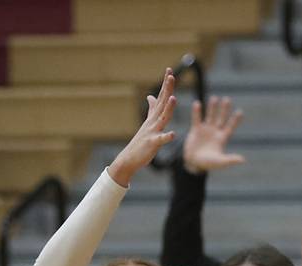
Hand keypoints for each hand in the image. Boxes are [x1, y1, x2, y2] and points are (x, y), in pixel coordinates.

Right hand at [108, 69, 176, 186]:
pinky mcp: (152, 144)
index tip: (170, 70)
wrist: (128, 159)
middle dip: (167, 89)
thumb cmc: (140, 142)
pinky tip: (173, 134)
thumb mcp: (147, 123)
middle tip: (171, 75)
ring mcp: (152, 132)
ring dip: (168, 109)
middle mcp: (153, 122)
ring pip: (162, 118)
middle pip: (162, 103)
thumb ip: (152, 109)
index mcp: (154, 117)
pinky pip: (160, 140)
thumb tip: (151, 96)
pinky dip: (166, 137)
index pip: (162, 97)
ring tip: (173, 98)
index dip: (166, 84)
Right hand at [183, 96, 244, 173]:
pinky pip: (197, 119)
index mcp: (222, 138)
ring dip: (212, 108)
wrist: (194, 163)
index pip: (230, 127)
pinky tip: (197, 103)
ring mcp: (206, 130)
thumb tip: (243, 160)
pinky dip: (197, 112)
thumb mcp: (220, 162)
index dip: (235, 120)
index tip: (240, 112)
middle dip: (224, 110)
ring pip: (210, 116)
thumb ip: (230, 160)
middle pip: (221, 118)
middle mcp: (215, 132)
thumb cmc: (208, 164)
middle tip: (227, 100)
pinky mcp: (196, 130)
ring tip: (214, 98)